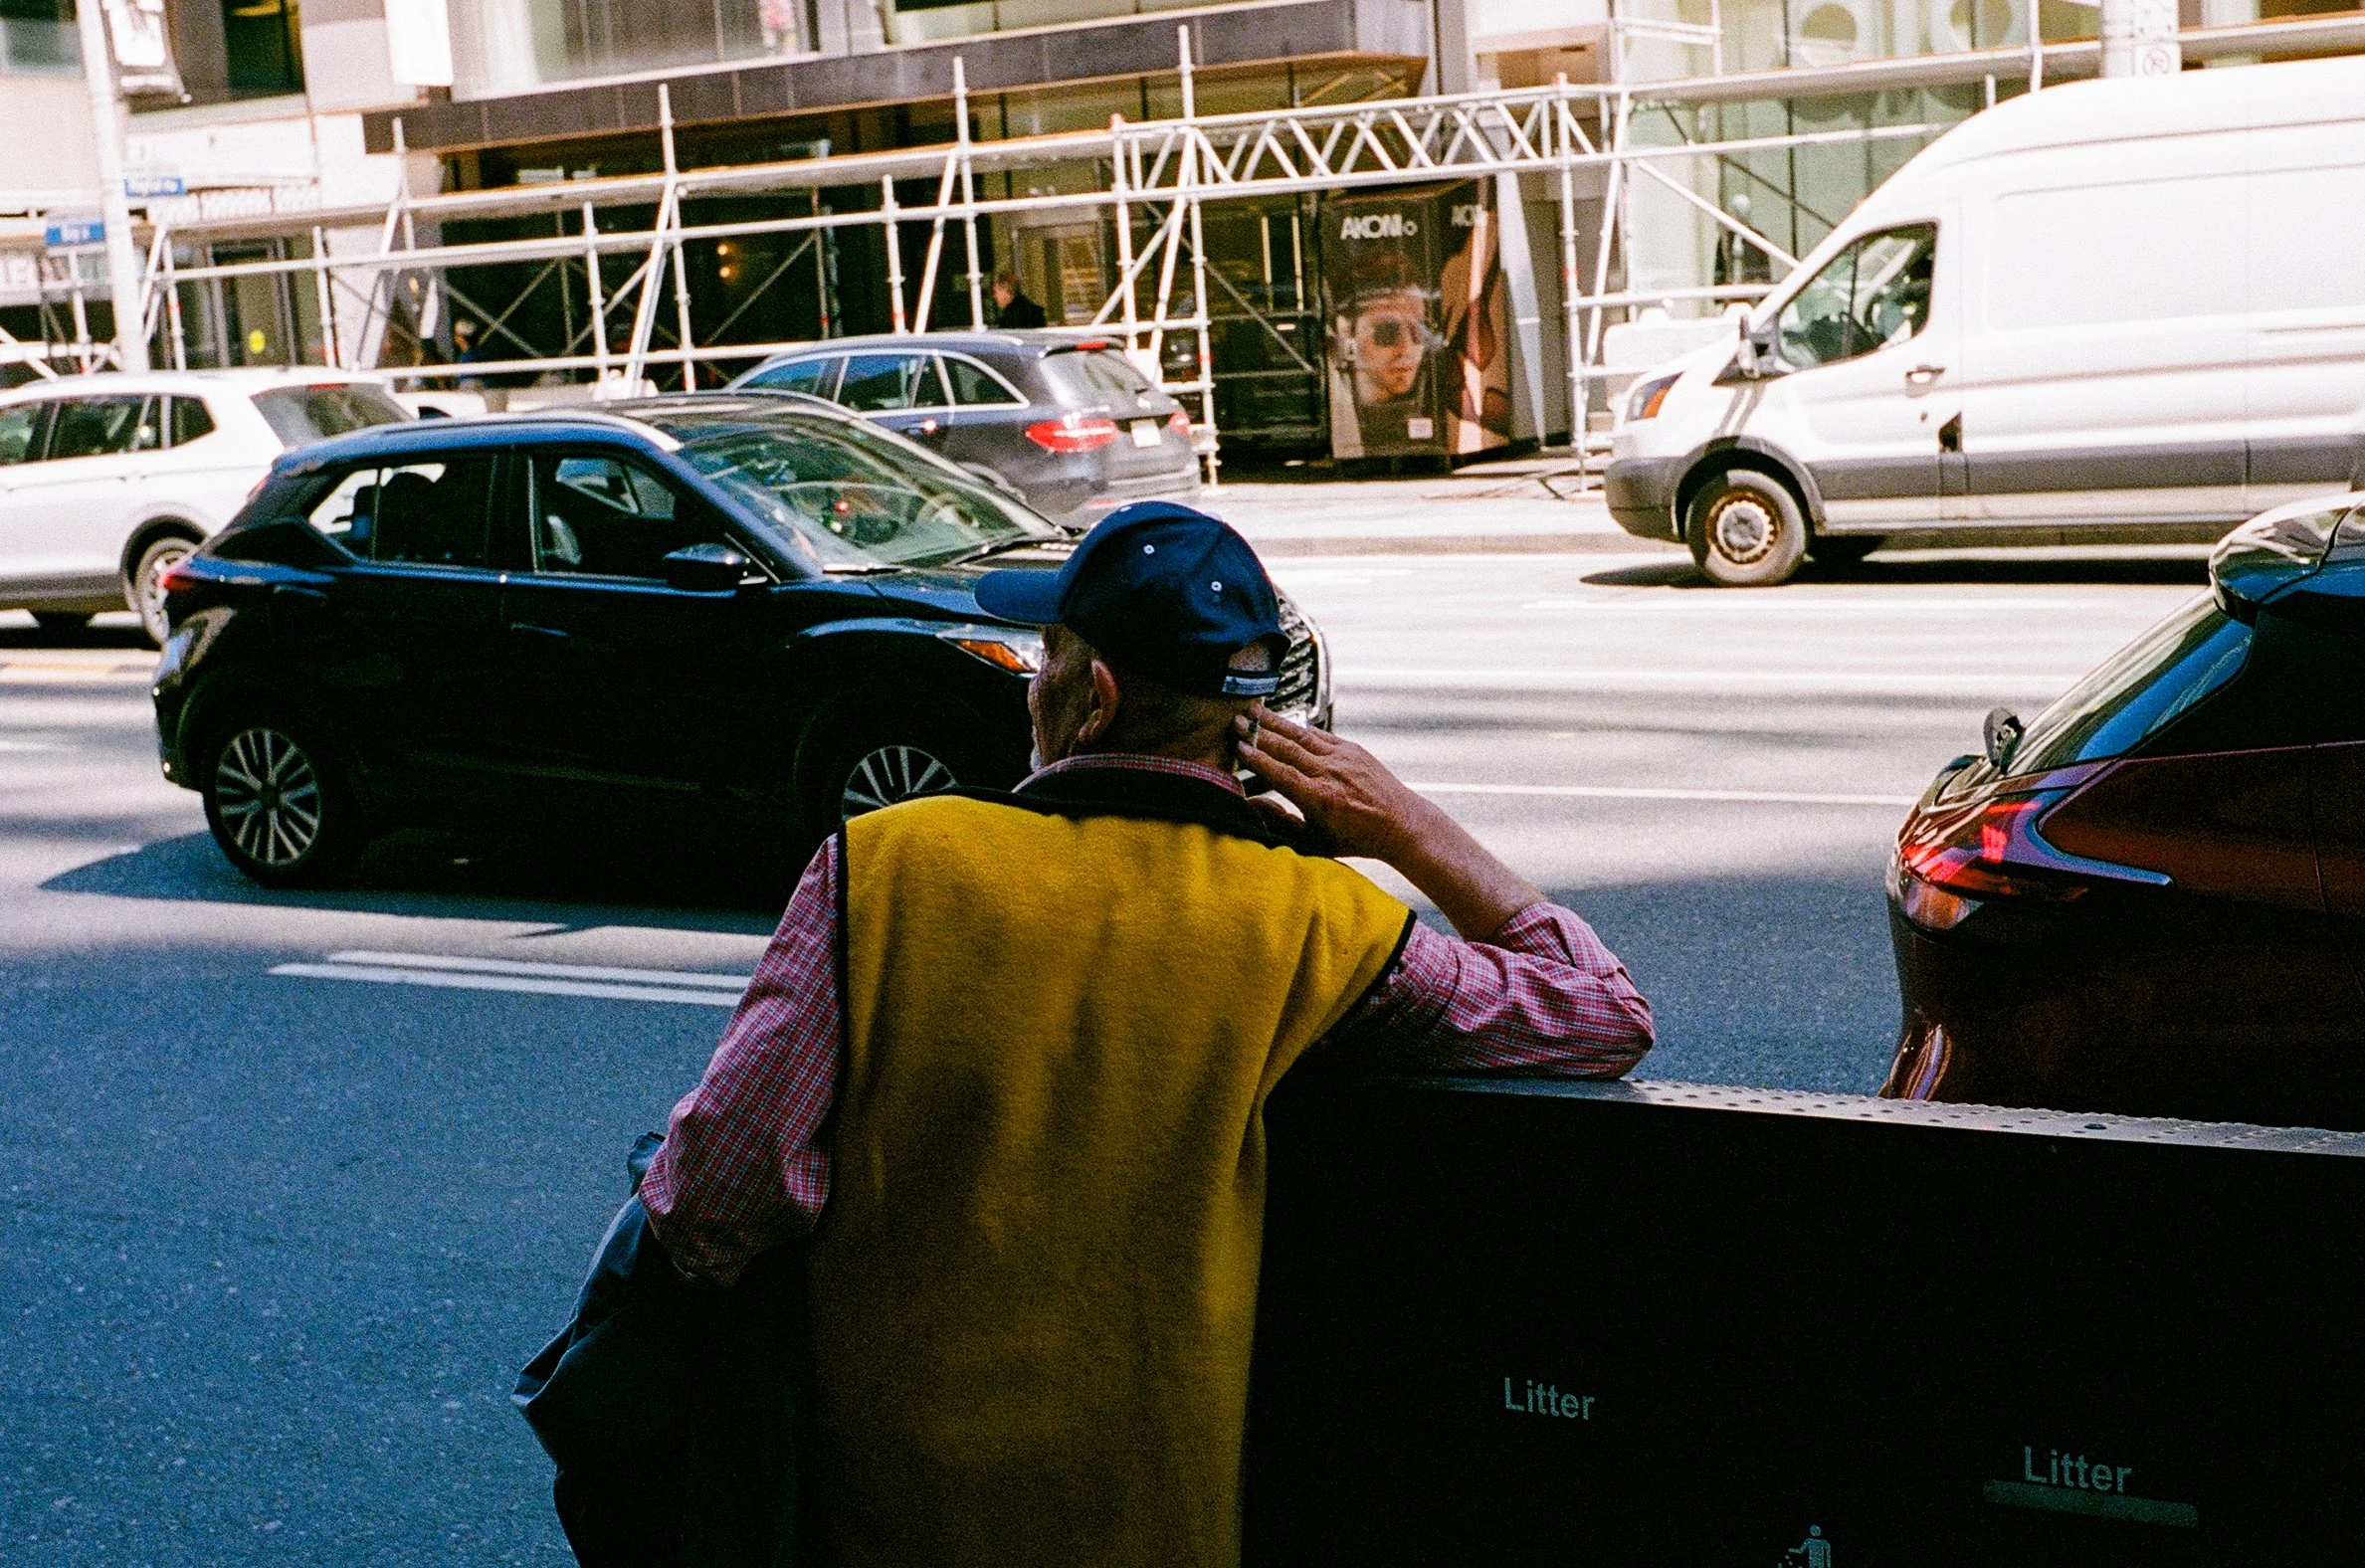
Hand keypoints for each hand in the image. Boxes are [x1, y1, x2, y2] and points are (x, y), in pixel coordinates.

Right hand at [1235, 703, 1545, 939]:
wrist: (1400, 824)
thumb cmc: (1354, 839)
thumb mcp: (1315, 842)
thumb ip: (1280, 824)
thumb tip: (1250, 803)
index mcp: (1321, 800)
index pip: (1281, 773)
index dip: (1257, 759)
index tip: (1238, 746)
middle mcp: (1332, 774)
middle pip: (1288, 749)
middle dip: (1259, 734)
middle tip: (1236, 721)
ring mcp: (1344, 758)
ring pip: (1302, 736)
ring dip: (1276, 723)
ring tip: (1253, 711)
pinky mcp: (1354, 749)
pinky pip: (1320, 735)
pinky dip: (1299, 728)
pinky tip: (1282, 722)